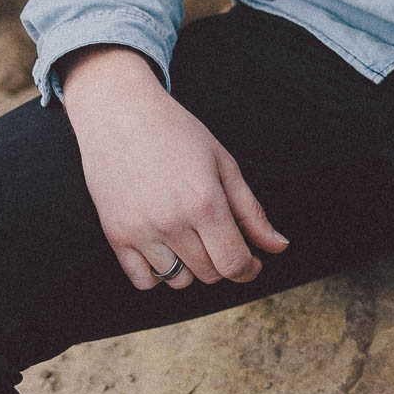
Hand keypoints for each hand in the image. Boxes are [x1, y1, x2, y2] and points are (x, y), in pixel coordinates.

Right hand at [60, 45, 289, 289]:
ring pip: (179, 281)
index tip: (252, 262)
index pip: (234, 264)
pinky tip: (165, 248)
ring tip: (190, 237)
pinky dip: (158, 274)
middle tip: (219, 237)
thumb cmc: (176, 133)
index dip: (250, 269)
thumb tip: (278, 247)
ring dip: (192, 268)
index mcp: (205, 203)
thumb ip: (251, 211)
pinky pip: (143, 281)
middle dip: (223, 262)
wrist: (118, 112)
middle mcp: (171, 222)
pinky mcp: (115, 234)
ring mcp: (139, 231)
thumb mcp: (224, 165)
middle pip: (210, 274)